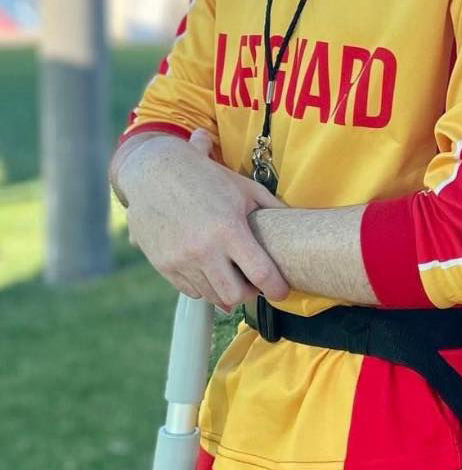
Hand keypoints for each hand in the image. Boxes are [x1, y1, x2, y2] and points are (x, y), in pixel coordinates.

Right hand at [115, 130, 288, 309]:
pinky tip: (211, 273)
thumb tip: (299, 224)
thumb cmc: (206, 177)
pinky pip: (190, 291)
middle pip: (235, 296)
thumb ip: (272, 209)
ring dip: (226, 292)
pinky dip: (204, 287)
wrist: (154, 172)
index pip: (261, 274)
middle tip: (255, 285)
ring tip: (234, 278)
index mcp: (229, 229)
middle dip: (250, 294)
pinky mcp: (163, 265)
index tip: (282, 292)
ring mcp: (180, 259)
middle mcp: (204, 249)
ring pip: (212, 296)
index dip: (277, 288)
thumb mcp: (244, 188)